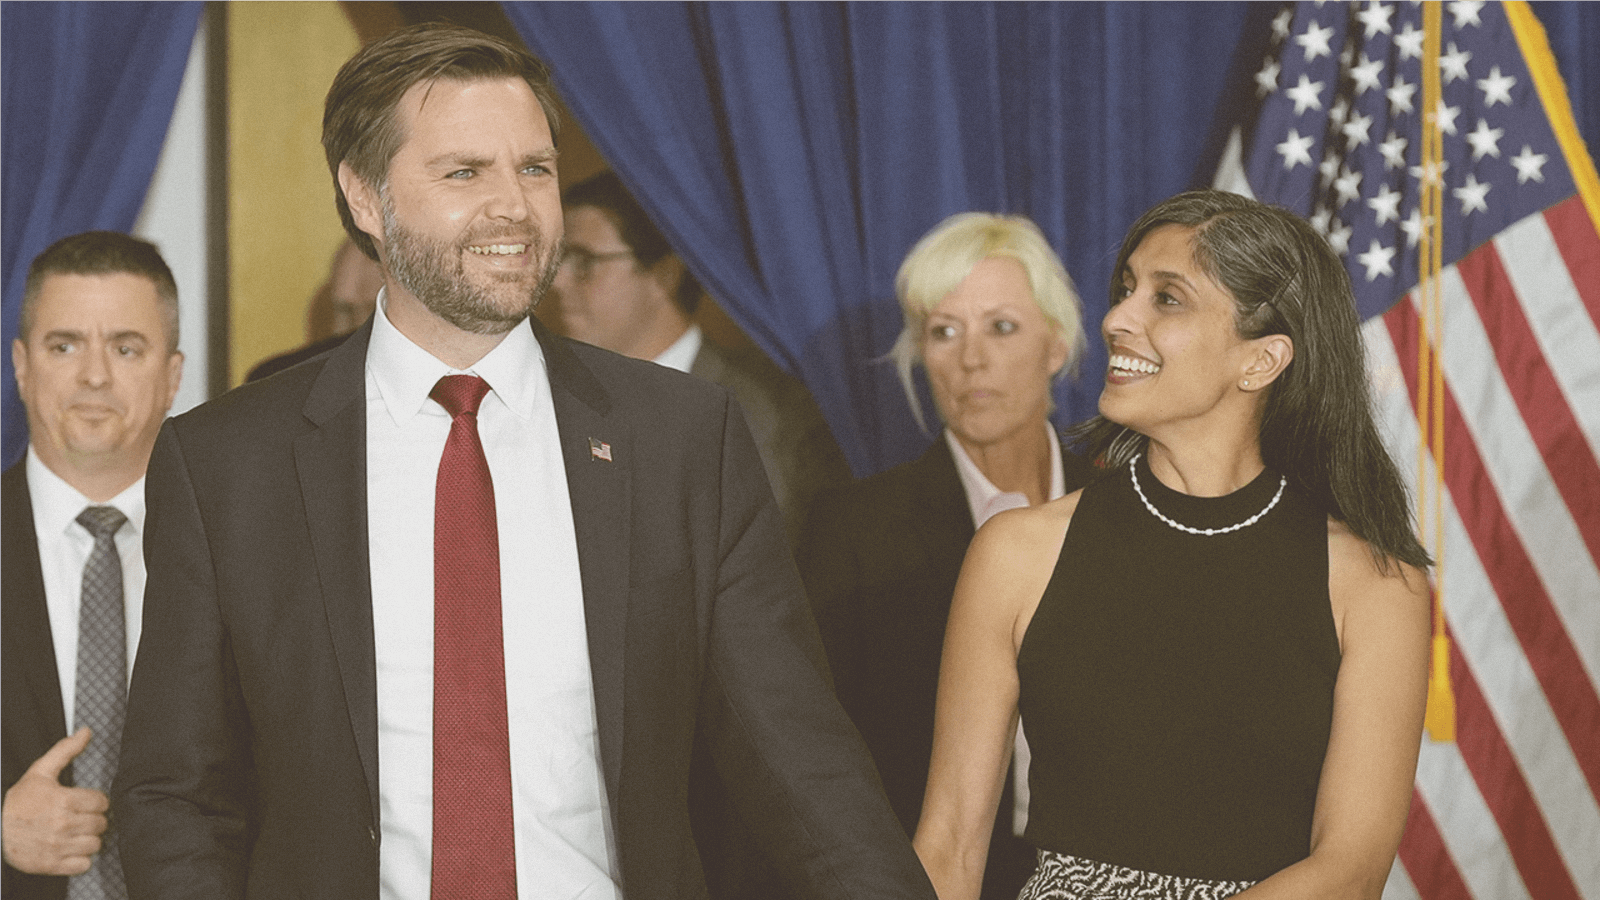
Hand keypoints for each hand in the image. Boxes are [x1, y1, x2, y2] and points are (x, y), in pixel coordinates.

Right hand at [2, 728, 107, 874]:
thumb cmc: (17, 803)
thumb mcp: (39, 772)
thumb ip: (65, 751)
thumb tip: (85, 732)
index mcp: (64, 800)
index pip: (102, 802)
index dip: (95, 802)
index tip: (85, 803)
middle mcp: (63, 824)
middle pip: (101, 824)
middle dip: (92, 820)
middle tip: (79, 818)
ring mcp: (58, 846)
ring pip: (95, 844)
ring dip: (87, 839)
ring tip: (74, 833)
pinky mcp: (52, 865)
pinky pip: (83, 865)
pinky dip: (80, 859)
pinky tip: (69, 849)